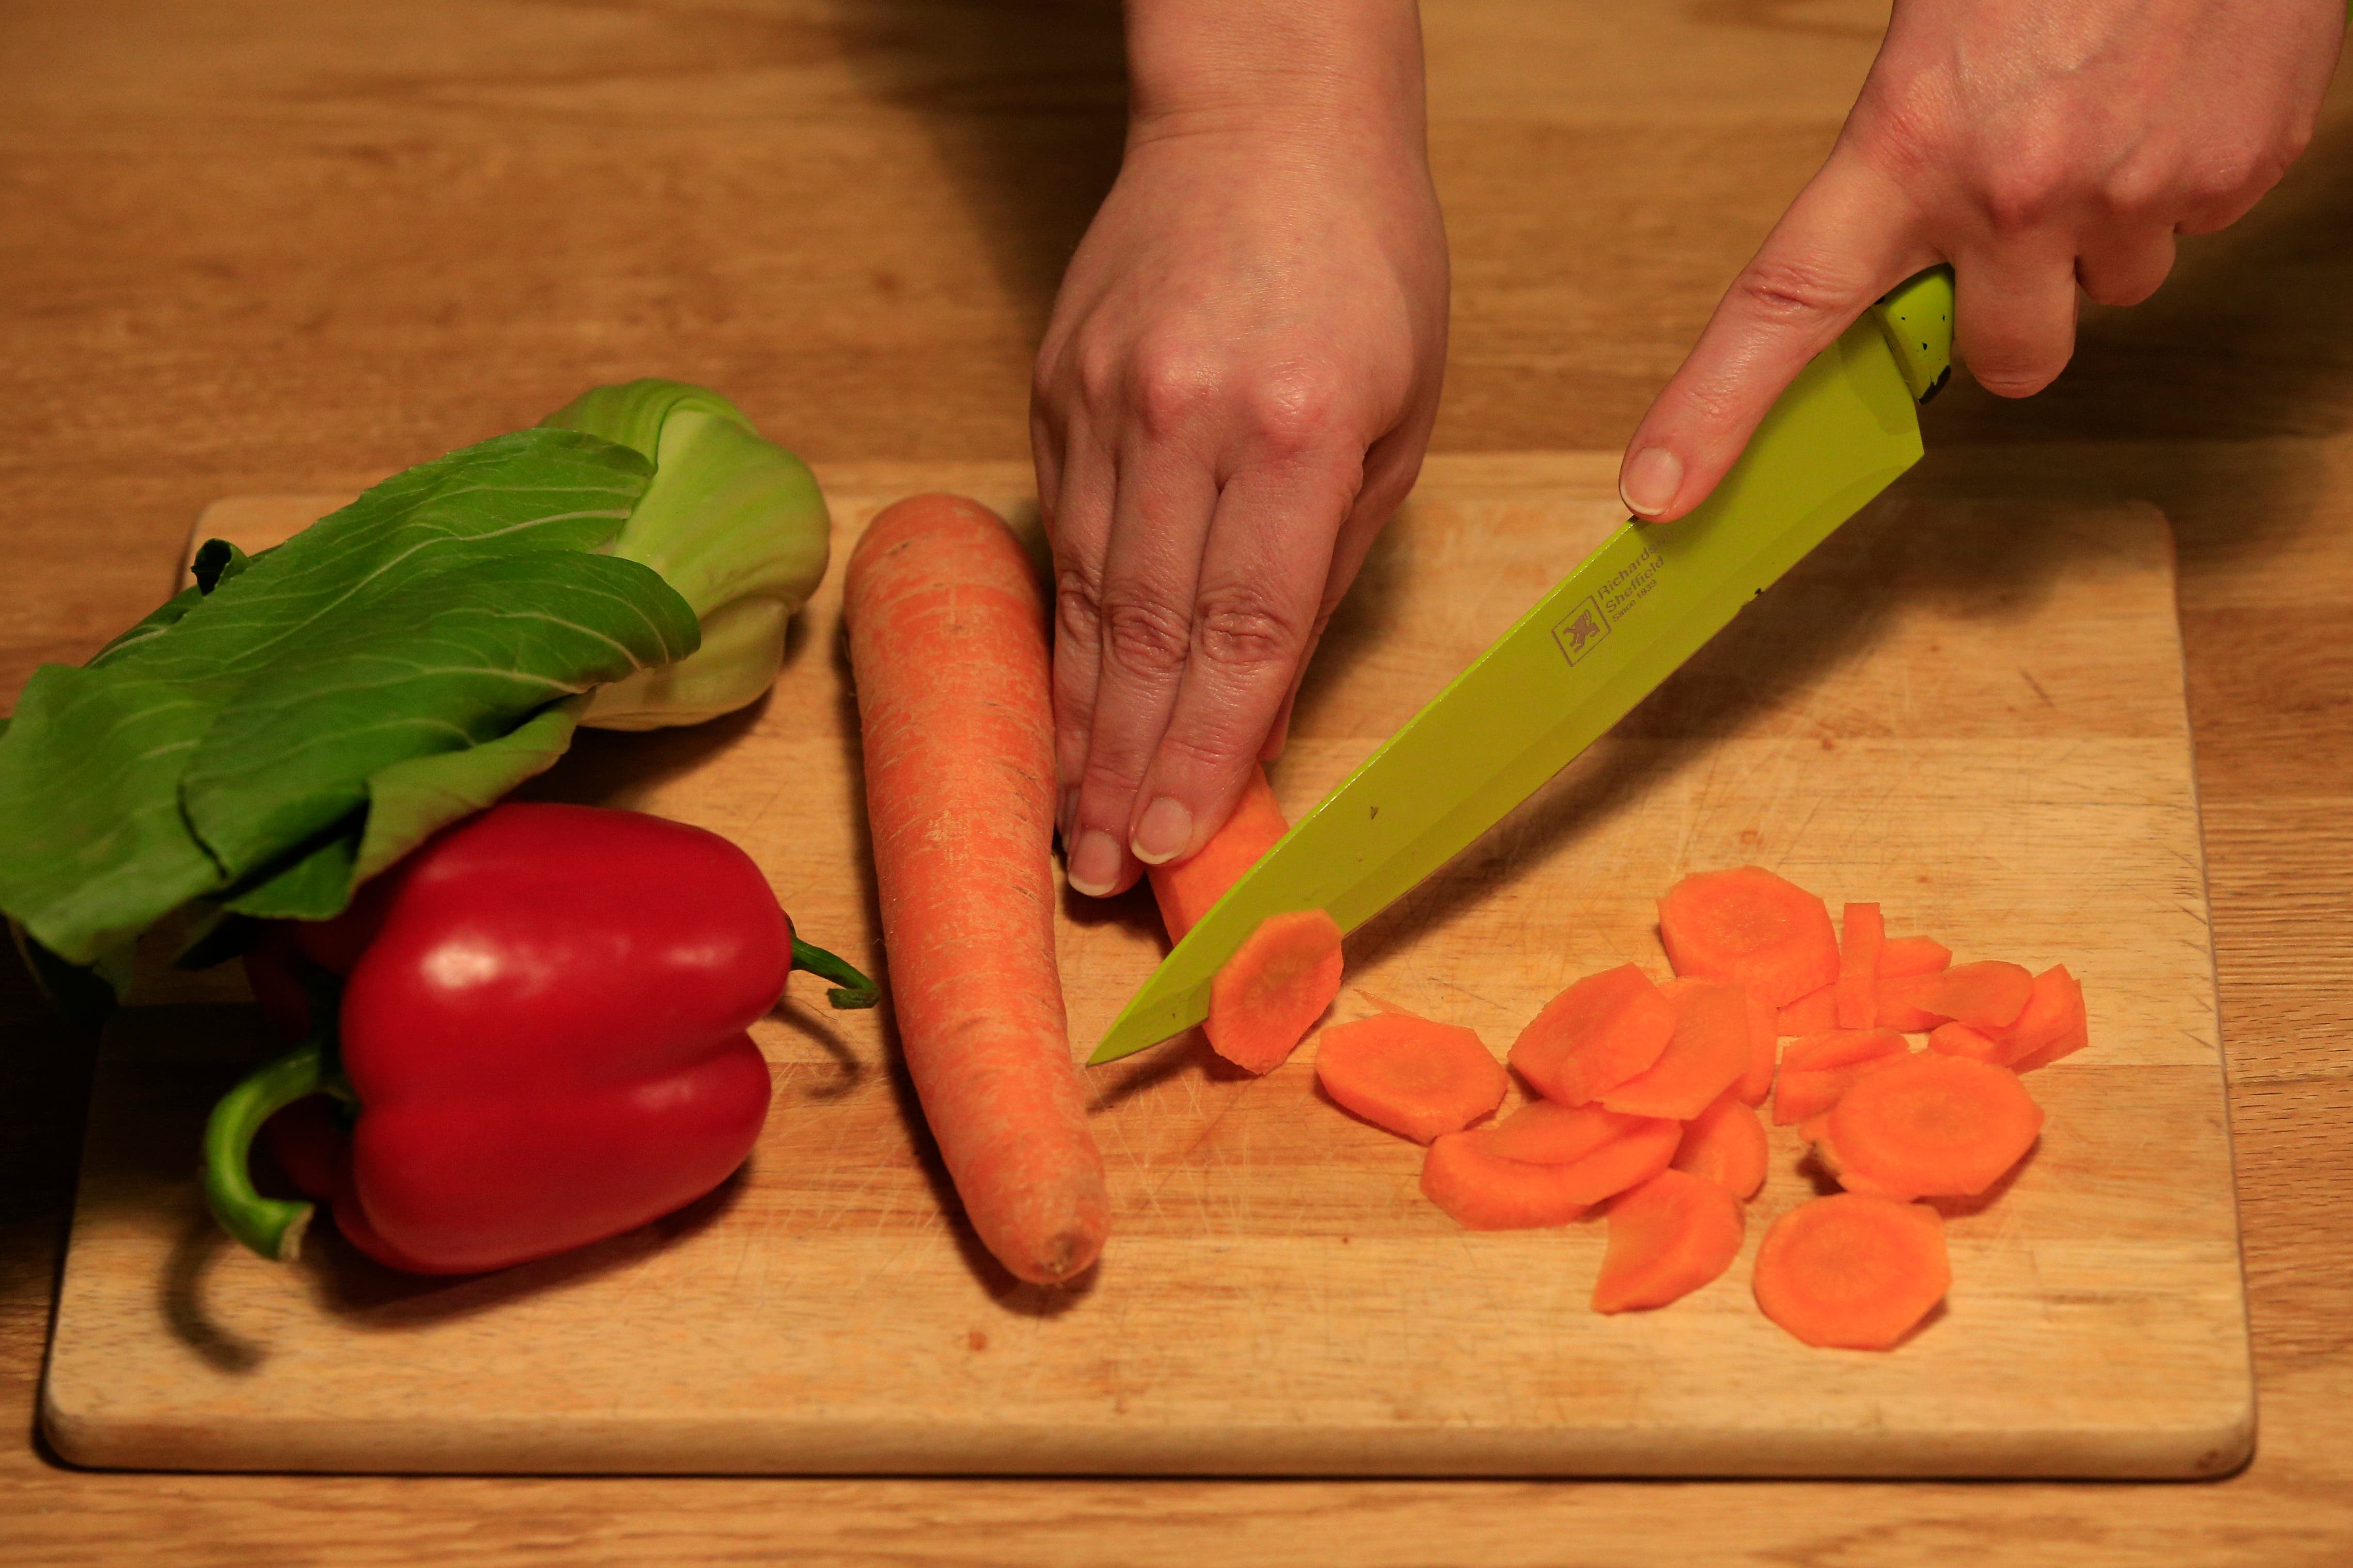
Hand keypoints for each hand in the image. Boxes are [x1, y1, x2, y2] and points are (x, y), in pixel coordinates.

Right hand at [1034, 0, 1447, 898]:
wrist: (1263, 114)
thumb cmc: (1365, 261)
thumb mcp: (1403, 415)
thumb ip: (1334, 558)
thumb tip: (1269, 696)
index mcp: (1303, 429)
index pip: (1244, 630)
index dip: (1204, 751)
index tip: (1173, 838)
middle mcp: (1189, 420)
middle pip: (1150, 633)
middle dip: (1123, 767)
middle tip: (1097, 866)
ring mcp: (1106, 403)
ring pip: (1090, 596)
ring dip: (1079, 720)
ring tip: (1069, 815)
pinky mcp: (1056, 389)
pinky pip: (1066, 536)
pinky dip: (1066, 630)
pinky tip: (1062, 702)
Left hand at [1617, 0, 2344, 521]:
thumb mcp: (1939, 40)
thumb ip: (1909, 154)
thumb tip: (1903, 245)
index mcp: (1908, 146)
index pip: (1783, 307)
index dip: (1714, 410)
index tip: (1662, 488)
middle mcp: (2017, 192)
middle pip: (2011, 360)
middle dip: (2015, 314)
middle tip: (2022, 223)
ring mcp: (2137, 193)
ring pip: (2114, 287)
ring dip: (2103, 231)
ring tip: (2110, 117)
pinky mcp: (2239, 176)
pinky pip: (2196, 225)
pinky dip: (2181, 175)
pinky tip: (2170, 95)